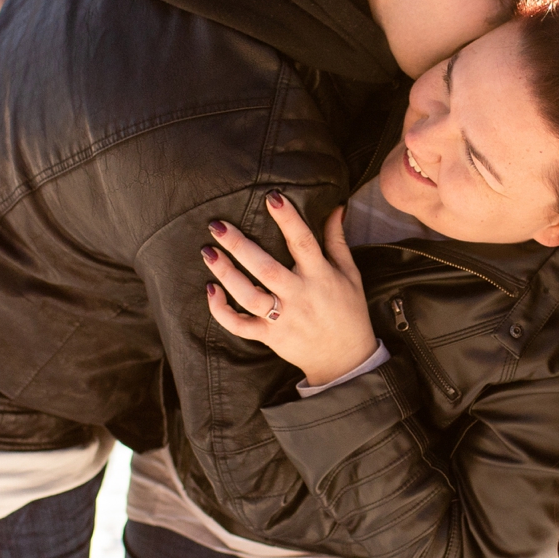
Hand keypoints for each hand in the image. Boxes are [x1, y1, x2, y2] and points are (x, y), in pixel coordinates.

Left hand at [201, 193, 378, 388]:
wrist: (346, 359)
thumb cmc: (348, 311)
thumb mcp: (350, 273)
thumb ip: (336, 240)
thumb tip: (334, 207)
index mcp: (320, 276)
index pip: (303, 242)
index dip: (288, 220)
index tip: (272, 198)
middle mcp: (300, 296)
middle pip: (266, 268)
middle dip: (239, 246)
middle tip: (217, 226)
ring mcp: (283, 318)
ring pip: (249, 296)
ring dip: (226, 274)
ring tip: (208, 252)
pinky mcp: (270, 337)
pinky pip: (240, 326)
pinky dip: (222, 311)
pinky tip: (211, 291)